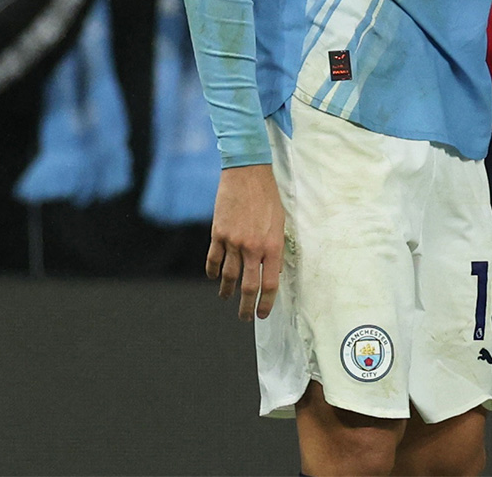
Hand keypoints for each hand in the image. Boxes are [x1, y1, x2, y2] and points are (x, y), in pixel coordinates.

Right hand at [207, 163, 284, 320]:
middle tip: (245, 317)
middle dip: (247, 306)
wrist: (247, 174)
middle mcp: (253, 248)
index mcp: (273, 247)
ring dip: (227, 290)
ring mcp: (233, 241)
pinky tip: (213, 276)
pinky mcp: (218, 233)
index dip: (266, 303)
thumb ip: (274, 248)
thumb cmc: (268, 198)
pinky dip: (212, 270)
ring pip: (228, 276)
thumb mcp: (279, 224)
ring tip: (226, 297)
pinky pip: (213, 258)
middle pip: (249, 287)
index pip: (270, 284)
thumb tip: (268, 268)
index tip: (263, 313)